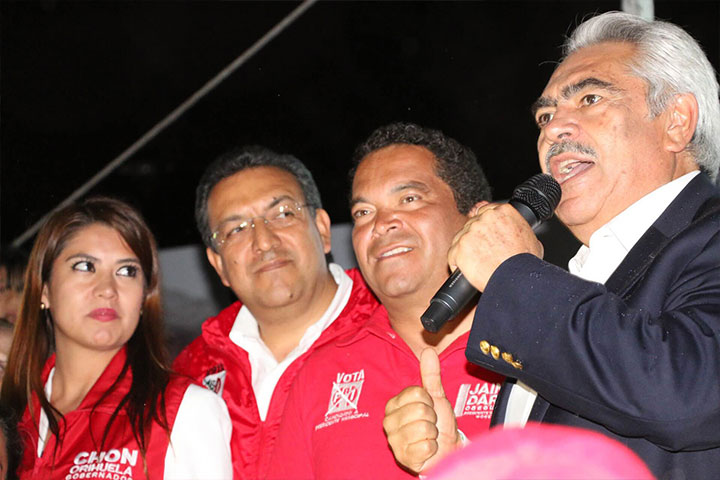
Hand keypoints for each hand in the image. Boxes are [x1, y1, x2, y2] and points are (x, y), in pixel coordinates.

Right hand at [383, 348, 460, 473]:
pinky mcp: (403, 458)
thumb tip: (428, 351)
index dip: (429, 401)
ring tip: (428, 436)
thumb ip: (430, 374)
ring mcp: (394, 441)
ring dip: (433, 434)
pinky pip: (425, 447)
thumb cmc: (438, 422)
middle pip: (420, 410)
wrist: (446, 448)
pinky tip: (427, 449)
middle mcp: (389, 422)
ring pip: (423, 428)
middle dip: (432, 418)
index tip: (429, 408)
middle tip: (429, 424)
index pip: (417, 393)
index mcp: (393, 404)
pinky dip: (432, 448)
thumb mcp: (435, 396)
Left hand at [448, 202, 542, 291]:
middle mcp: (485, 218)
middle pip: (472, 224)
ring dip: (466, 250)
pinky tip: (467, 270)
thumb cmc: (525, 262)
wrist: (516, 278)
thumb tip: (516, 232)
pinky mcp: (459, 248)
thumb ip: (519, 229)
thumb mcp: (532, 238)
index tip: (485, 235)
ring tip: (478, 263)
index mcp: (503, 211)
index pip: (485, 211)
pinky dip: (457, 263)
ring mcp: (470, 232)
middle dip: (475, 238)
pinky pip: (452, 255)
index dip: (484, 225)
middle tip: (483, 252)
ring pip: (460, 238)